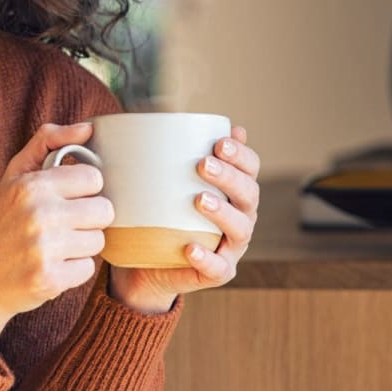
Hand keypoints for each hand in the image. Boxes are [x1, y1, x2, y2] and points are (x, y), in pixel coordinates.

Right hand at [0, 122, 113, 362]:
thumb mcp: (14, 176)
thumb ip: (48, 142)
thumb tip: (88, 127)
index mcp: (32, 185)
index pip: (94, 178)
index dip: (83, 190)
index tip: (66, 199)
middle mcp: (39, 214)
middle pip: (104, 210)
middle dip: (88, 219)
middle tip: (62, 225)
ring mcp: (44, 248)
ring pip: (98, 241)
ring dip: (81, 246)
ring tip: (54, 247)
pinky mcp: (50, 279)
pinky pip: (88, 269)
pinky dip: (73, 271)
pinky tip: (50, 266)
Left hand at [108, 126, 260, 313]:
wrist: (142, 265)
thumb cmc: (153, 214)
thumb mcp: (156, 183)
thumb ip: (162, 155)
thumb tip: (155, 117)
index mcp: (231, 191)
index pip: (249, 168)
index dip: (241, 154)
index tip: (219, 141)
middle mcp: (238, 217)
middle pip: (249, 194)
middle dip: (231, 177)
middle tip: (203, 164)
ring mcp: (230, 247)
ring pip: (241, 229)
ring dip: (224, 213)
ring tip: (200, 200)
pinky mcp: (216, 273)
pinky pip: (218, 268)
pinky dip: (207, 258)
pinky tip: (190, 248)